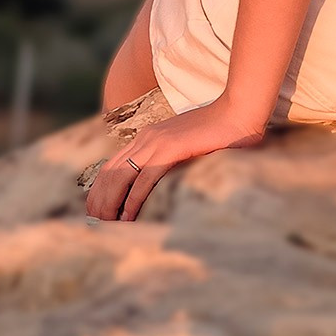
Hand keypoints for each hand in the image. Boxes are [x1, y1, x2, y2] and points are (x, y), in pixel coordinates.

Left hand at [82, 97, 264, 221]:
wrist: (239, 112)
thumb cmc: (220, 132)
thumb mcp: (188, 146)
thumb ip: (173, 160)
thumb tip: (166, 182)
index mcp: (148, 137)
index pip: (112, 165)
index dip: (100, 189)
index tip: (97, 210)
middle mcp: (147, 138)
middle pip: (110, 171)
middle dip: (99, 199)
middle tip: (96, 223)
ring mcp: (158, 142)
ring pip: (122, 176)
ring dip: (111, 202)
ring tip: (108, 224)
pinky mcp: (172, 149)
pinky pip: (146, 178)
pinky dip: (134, 199)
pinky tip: (129, 216)